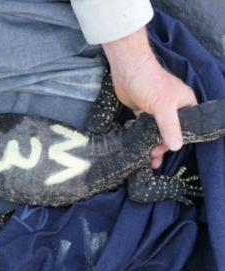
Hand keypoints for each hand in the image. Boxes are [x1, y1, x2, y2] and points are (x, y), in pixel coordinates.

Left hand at [102, 27, 196, 168]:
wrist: (126, 68)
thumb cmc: (150, 82)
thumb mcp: (163, 105)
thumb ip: (170, 126)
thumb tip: (176, 147)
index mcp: (185, 105)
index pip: (187, 128)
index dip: (178, 142)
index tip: (168, 152)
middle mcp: (173, 109)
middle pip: (171, 132)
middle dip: (163, 147)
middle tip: (153, 157)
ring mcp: (156, 111)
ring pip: (157, 132)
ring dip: (153, 145)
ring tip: (147, 159)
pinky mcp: (143, 112)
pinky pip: (145, 129)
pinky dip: (143, 138)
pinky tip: (139, 148)